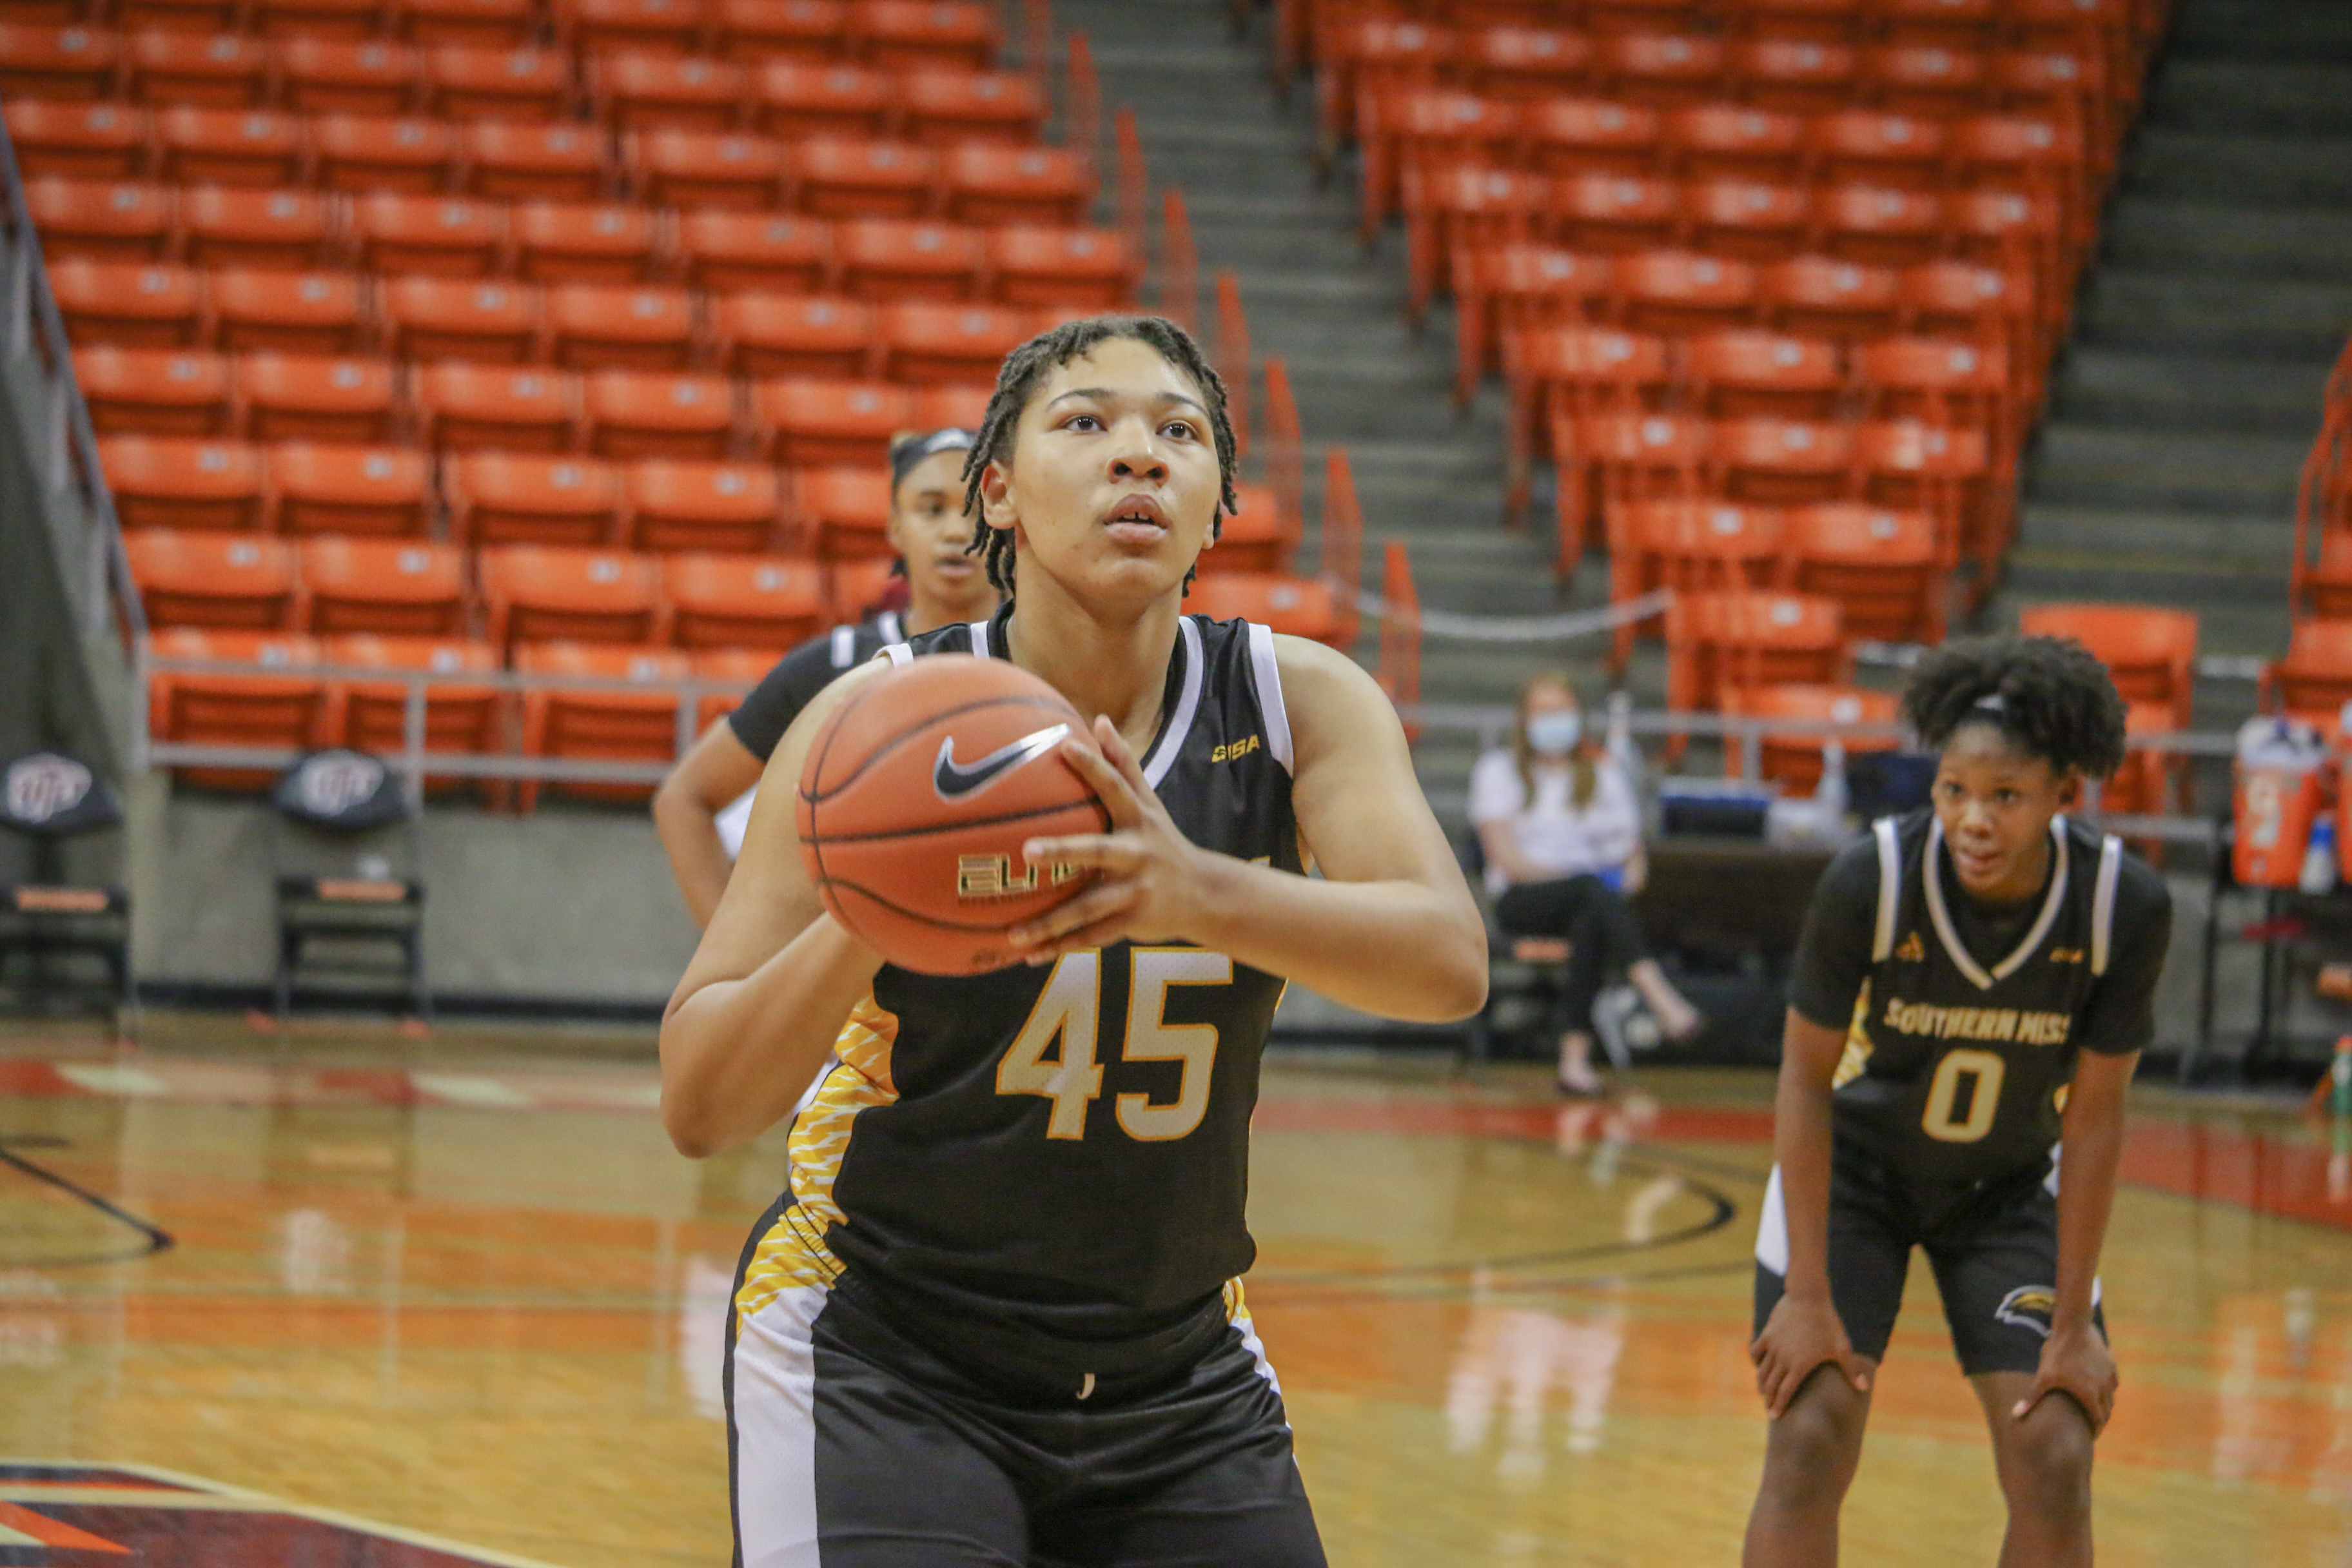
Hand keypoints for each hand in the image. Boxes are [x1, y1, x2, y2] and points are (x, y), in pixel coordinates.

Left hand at [1005, 716, 1217, 961]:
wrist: (1204, 895)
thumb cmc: (1163, 841)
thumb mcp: (1150, 804)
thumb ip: (1124, 765)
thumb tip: (1098, 720)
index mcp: (1139, 820)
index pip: (1115, 787)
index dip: (1093, 766)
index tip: (1063, 746)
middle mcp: (1138, 855)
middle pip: (1097, 852)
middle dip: (1063, 852)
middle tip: (1025, 851)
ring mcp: (1135, 893)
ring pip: (1087, 910)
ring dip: (1050, 923)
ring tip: (1013, 933)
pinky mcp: (1131, 923)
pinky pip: (1090, 938)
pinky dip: (1059, 947)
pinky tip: (1026, 955)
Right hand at [1750, 1291, 1871, 1417]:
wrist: (1808, 1296)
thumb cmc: (1828, 1323)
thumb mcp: (1842, 1347)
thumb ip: (1851, 1369)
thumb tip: (1865, 1388)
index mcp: (1800, 1365)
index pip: (1786, 1391)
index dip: (1779, 1405)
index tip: (1775, 1416)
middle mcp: (1783, 1358)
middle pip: (1771, 1384)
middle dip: (1769, 1399)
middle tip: (1769, 1409)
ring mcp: (1773, 1345)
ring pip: (1762, 1370)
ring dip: (1762, 1383)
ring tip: (1763, 1392)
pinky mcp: (1767, 1334)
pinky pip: (1756, 1351)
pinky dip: (1756, 1360)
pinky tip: (1759, 1365)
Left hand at [2014, 1321, 2116, 1434]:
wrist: (2074, 1327)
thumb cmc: (2058, 1353)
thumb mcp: (2043, 1376)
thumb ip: (2031, 1398)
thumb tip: (2015, 1415)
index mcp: (2090, 1394)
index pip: (2098, 1419)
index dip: (2095, 1429)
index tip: (2090, 1435)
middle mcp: (2104, 1387)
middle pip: (2107, 1410)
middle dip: (2100, 1418)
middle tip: (2092, 1424)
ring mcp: (2109, 1374)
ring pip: (2111, 1396)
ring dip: (2104, 1404)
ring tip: (2095, 1408)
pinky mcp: (2110, 1363)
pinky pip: (2112, 1381)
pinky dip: (2107, 1389)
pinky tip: (2098, 1386)